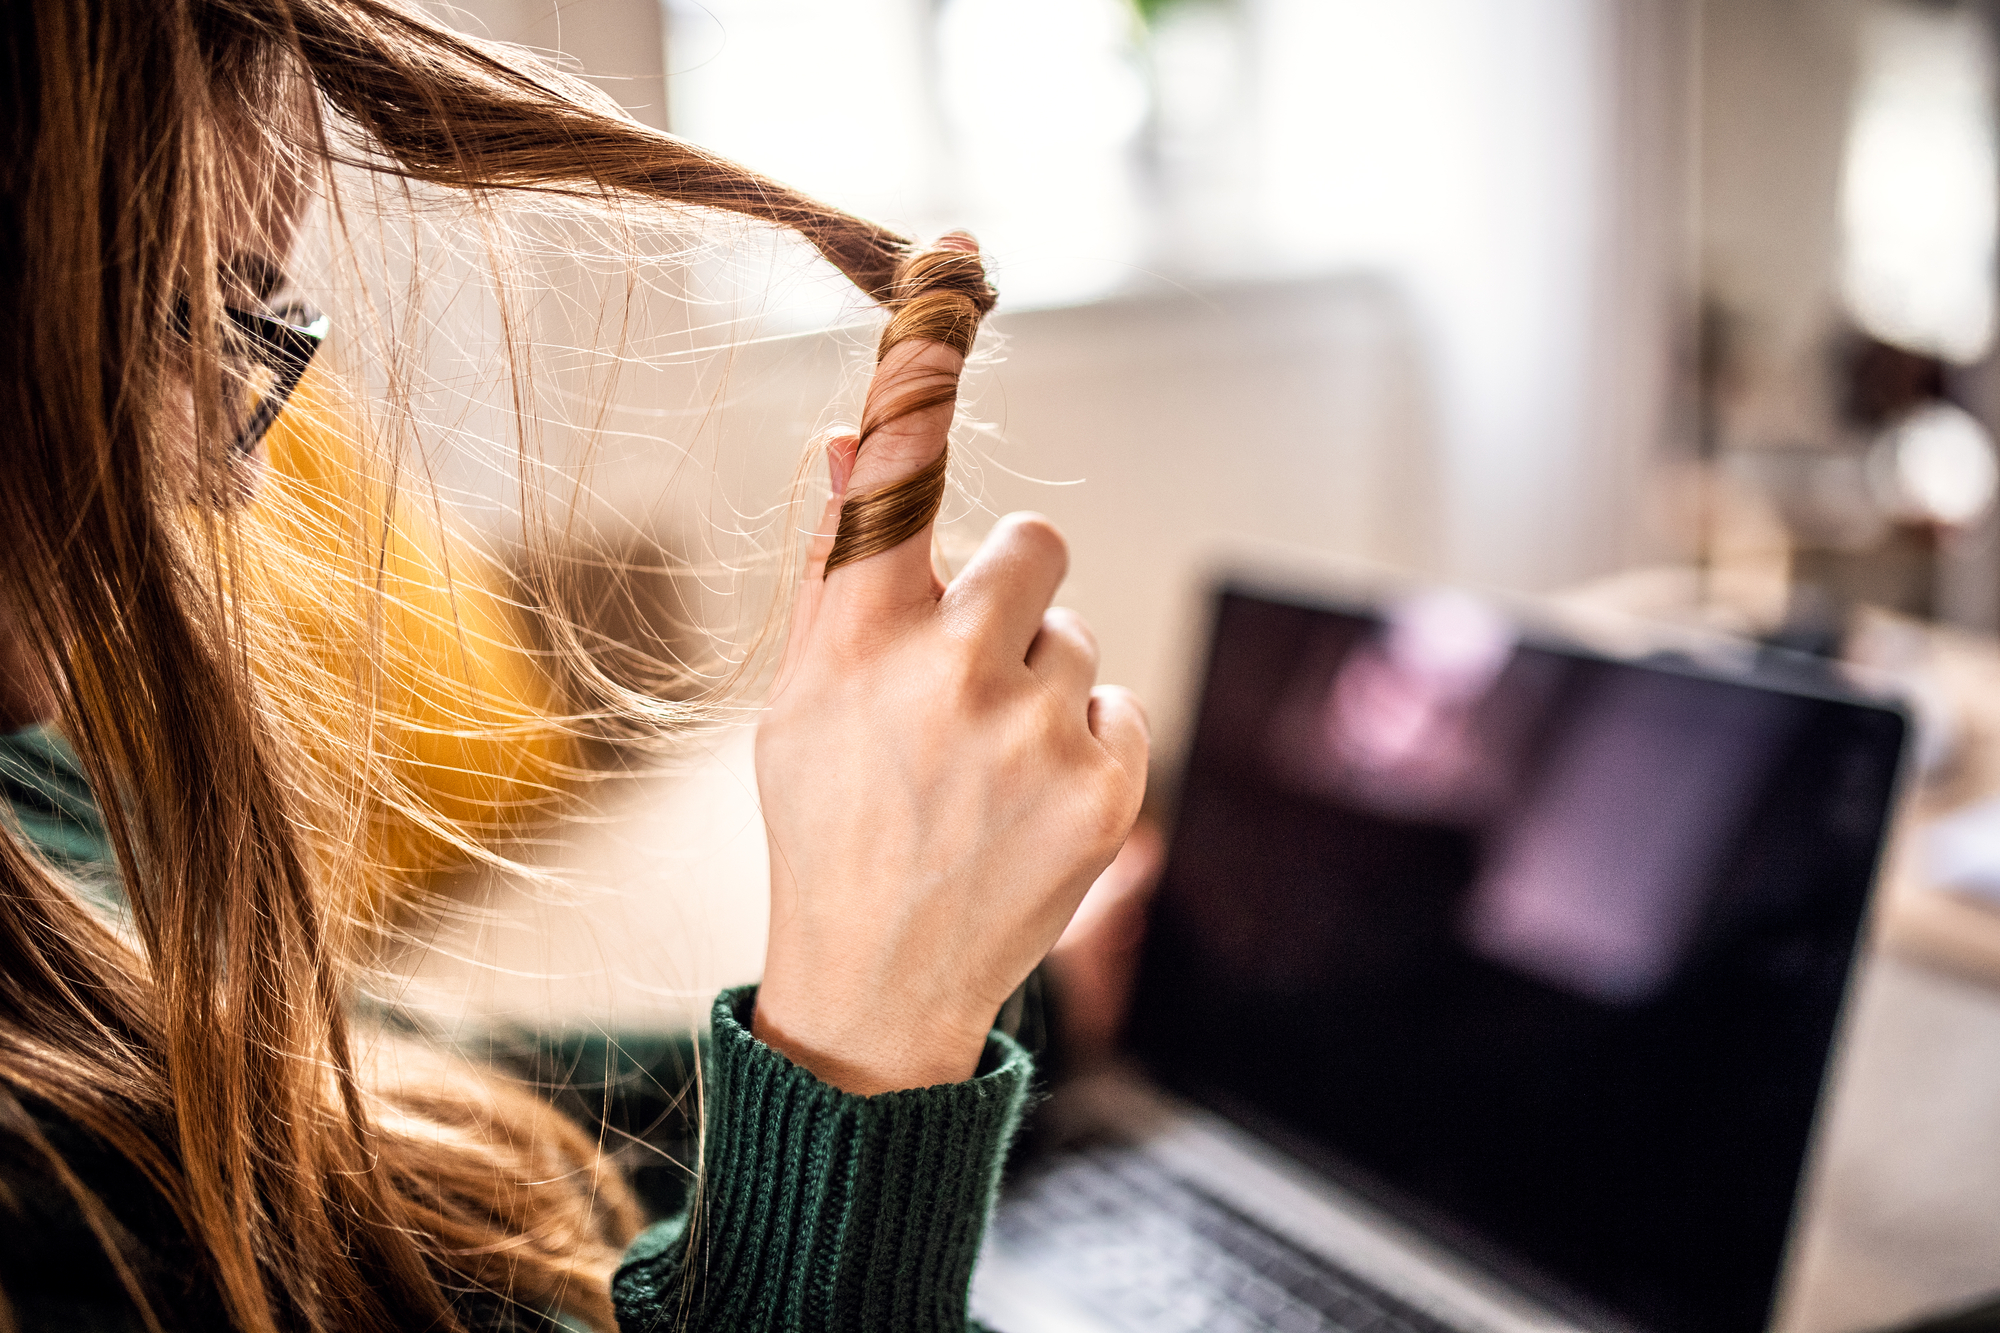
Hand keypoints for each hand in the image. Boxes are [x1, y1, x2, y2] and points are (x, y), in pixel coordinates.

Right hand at [753, 339, 1148, 1094]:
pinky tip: (1028, 805)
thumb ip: (834, 567)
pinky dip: (1084, 746)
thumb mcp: (803, 697)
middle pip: (1036, 543)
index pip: (899, 469)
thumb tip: (844, 443)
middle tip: (971, 666)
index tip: (950, 258)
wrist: (878, 986)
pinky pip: (1118, 706)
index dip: (924, 371)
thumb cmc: (830, 821)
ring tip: (987, 770)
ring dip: (1041, 684)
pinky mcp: (1108, 785)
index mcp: (857, 635)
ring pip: (1075, 637)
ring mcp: (1036, 728)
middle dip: (1012, 590)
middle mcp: (949, 666)